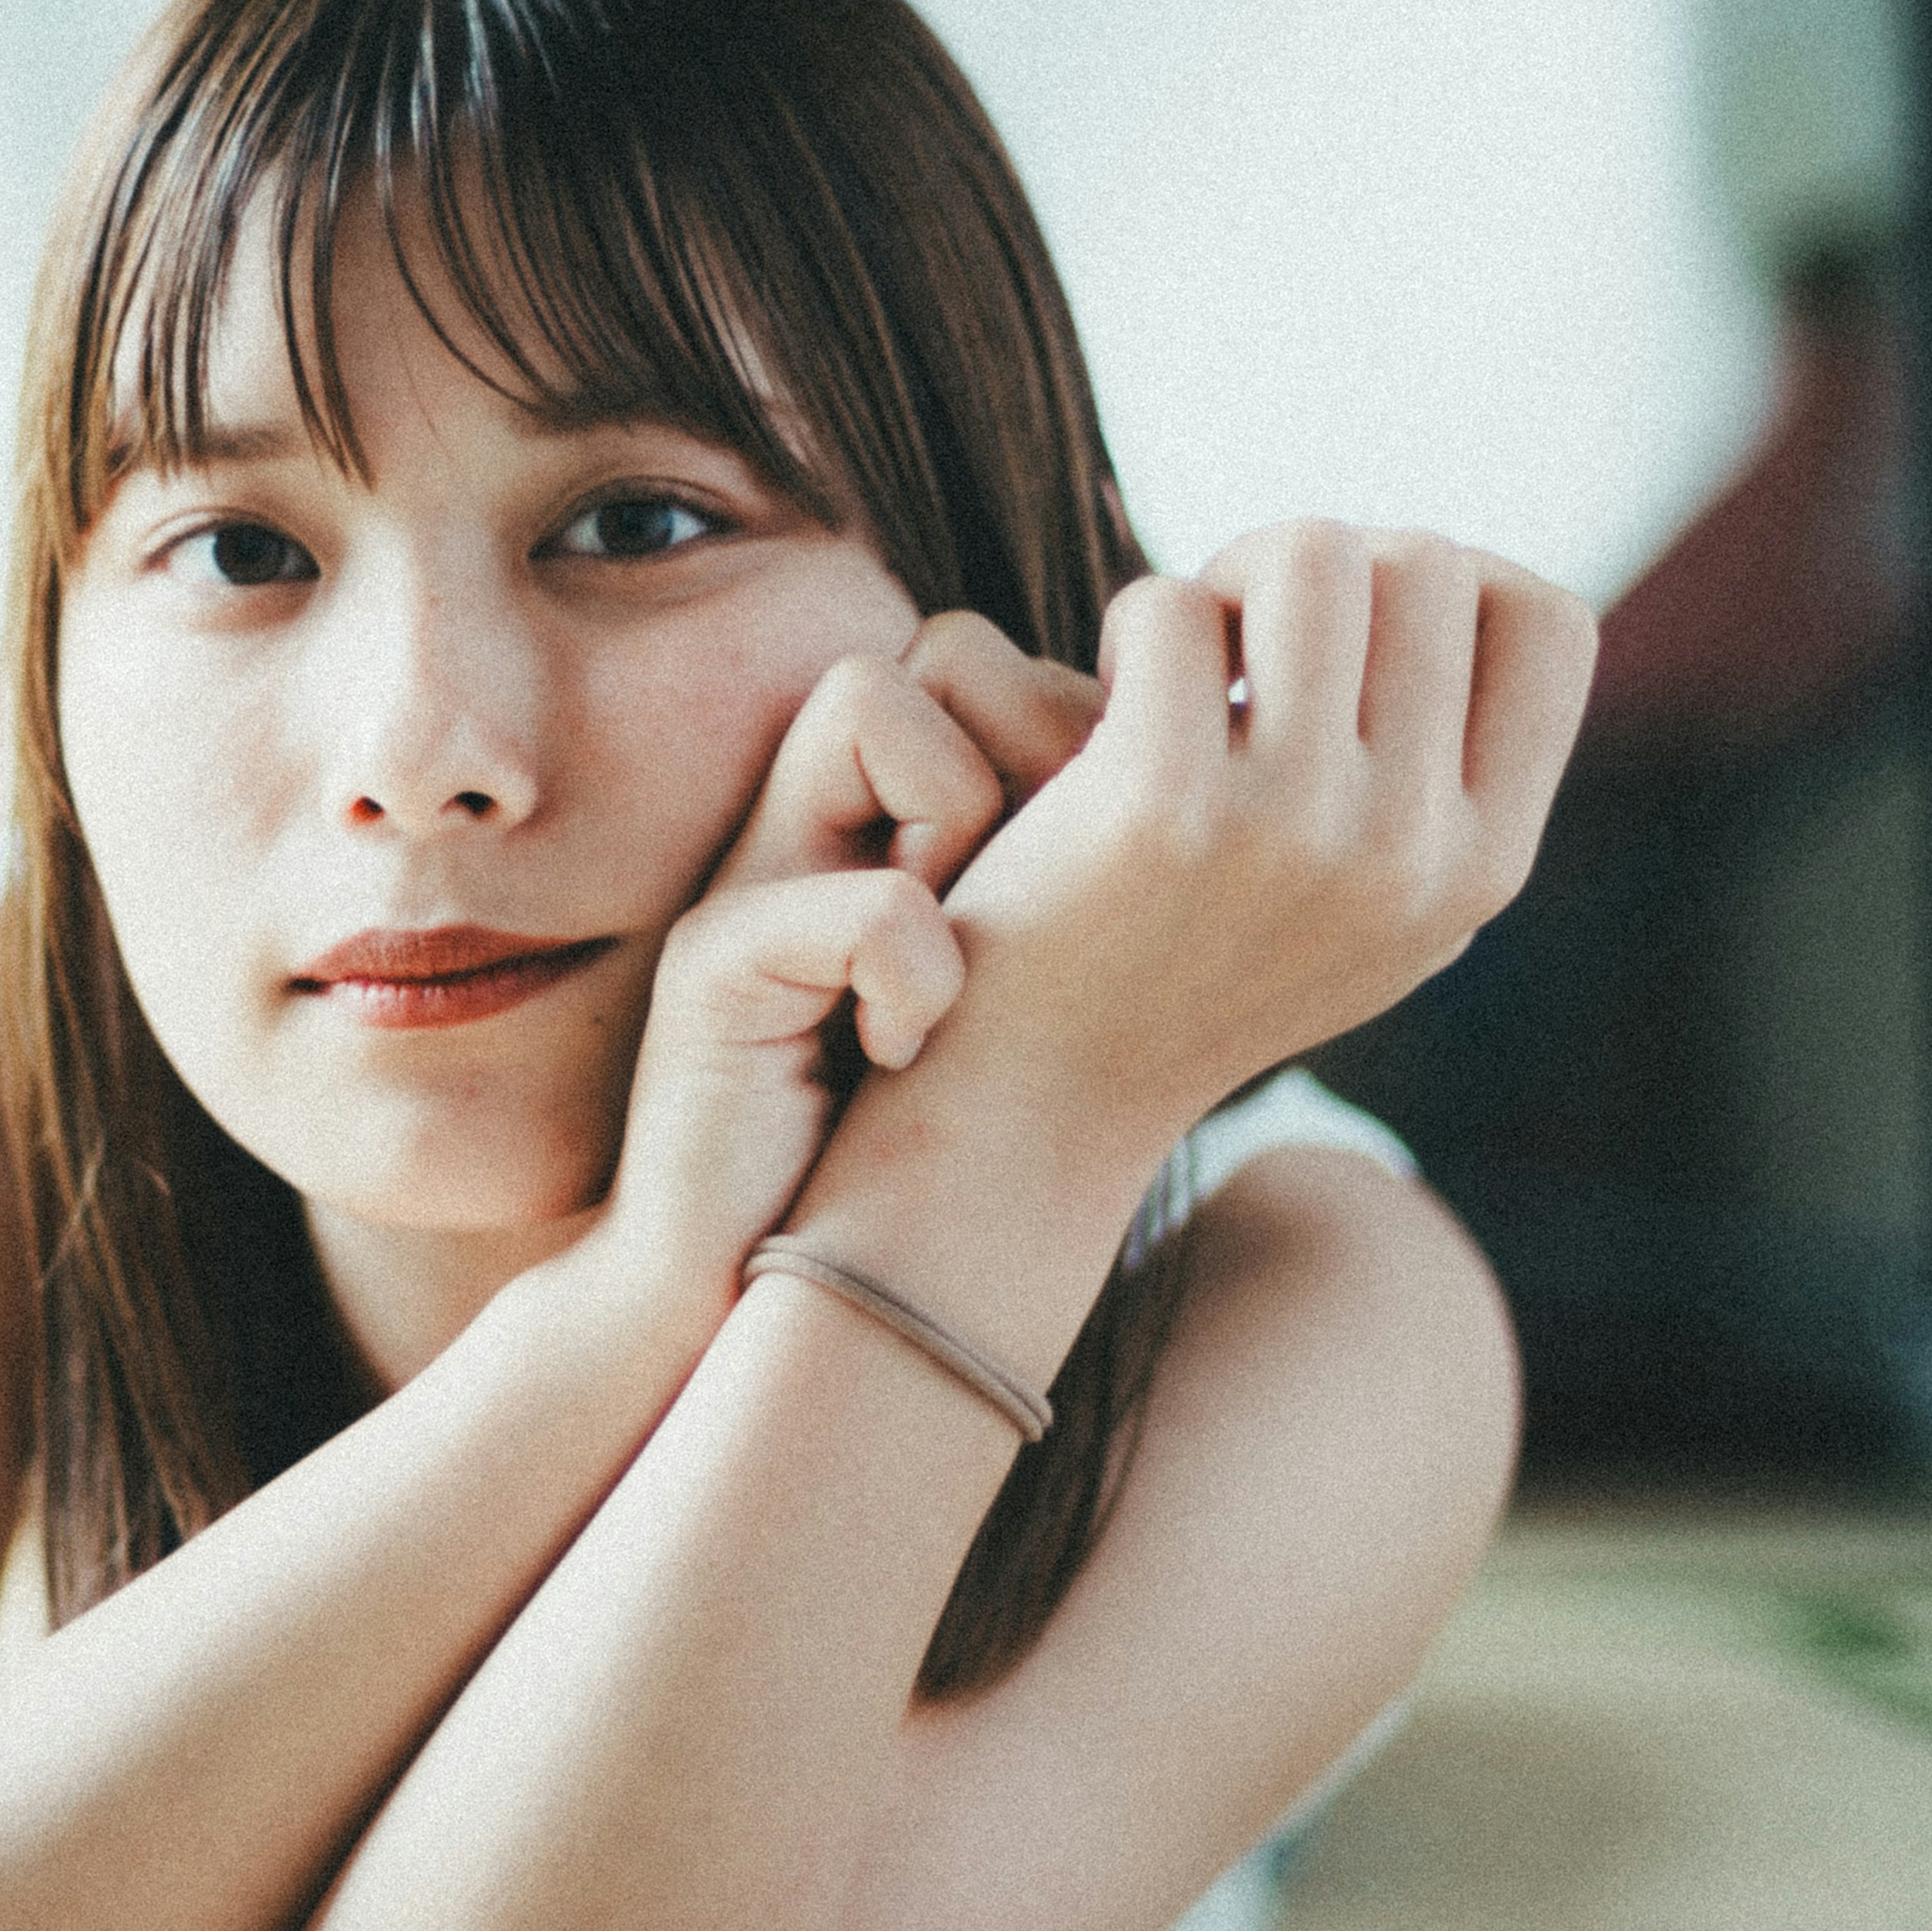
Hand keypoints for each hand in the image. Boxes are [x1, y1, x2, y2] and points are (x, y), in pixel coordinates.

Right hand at [589, 623, 1104, 1313]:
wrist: (744, 1280)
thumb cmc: (903, 1130)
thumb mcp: (1011, 976)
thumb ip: (1069, 870)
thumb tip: (1220, 780)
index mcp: (882, 800)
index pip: (996, 654)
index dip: (1075, 735)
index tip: (1091, 875)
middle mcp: (806, 806)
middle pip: (948, 650)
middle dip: (1037, 765)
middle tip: (1032, 914)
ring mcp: (749, 870)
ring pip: (875, 705)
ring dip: (961, 830)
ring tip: (961, 965)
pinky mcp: (711, 965)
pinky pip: (868, 900)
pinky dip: (911, 979)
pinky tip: (900, 1050)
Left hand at [933, 523, 1595, 1155]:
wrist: (1040, 1100)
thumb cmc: (1195, 966)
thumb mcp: (1372, 901)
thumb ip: (1446, 774)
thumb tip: (1473, 585)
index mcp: (1483, 867)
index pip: (1550, 623)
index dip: (1452, 583)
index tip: (1356, 639)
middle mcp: (1410, 852)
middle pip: (1424, 561)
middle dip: (1320, 567)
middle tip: (1242, 640)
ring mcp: (1294, 829)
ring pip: (1310, 553)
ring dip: (1228, 579)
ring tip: (1181, 660)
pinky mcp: (1163, 806)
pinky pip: (1171, 608)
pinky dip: (1132, 626)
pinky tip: (1103, 707)